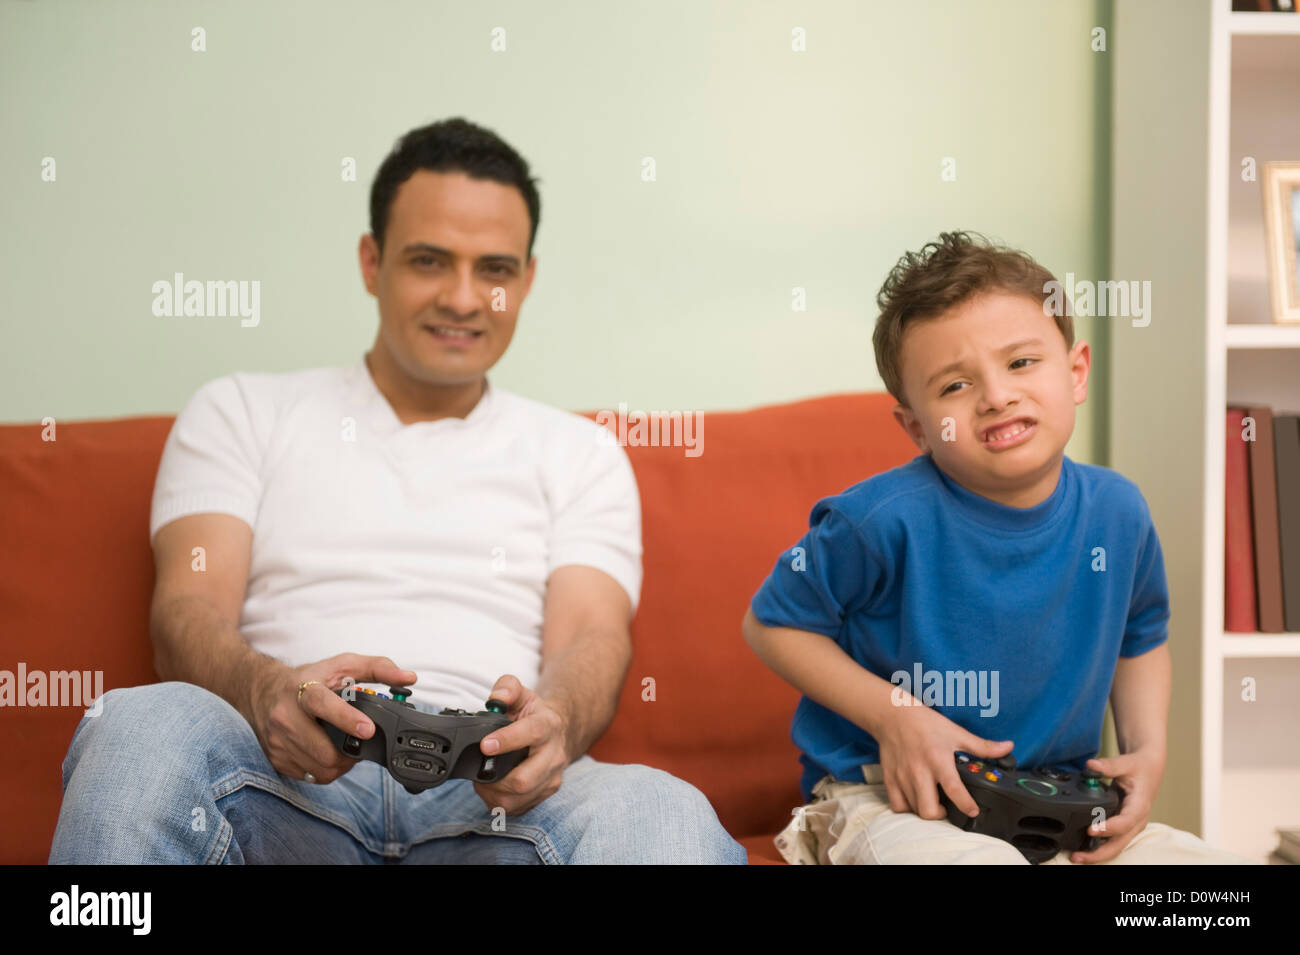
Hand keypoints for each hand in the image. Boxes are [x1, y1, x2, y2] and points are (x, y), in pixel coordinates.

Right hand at [247, 653, 416, 784]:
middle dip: (350, 751)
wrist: (264, 691)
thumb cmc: (309, 678)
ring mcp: (277, 741)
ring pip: (320, 768)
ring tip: (344, 745)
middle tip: (360, 739)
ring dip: (340, 763)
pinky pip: (311, 776)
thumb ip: (377, 668)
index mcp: (302, 690)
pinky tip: (327, 751)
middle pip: (324, 750)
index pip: (322, 706)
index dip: (346, 719)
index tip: (368, 729)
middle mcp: (285, 716)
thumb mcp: (342, 665)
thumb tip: (409, 678)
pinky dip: (325, 769)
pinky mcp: (275, 758)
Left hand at [472, 674, 569, 815]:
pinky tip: (494, 787)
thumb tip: (496, 698)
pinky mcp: (546, 794)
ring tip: (483, 778)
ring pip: (518, 798)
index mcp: (549, 725)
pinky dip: (499, 801)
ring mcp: (552, 778)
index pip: (532, 733)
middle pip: (525, 779)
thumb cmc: (533, 715)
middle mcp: (555, 755)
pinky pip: (518, 807)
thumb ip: (507, 688)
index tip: (485, 745)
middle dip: (495, 778)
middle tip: (479, 767)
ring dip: (493, 792)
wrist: (557, 733)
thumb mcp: (522, 694)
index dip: (507, 740)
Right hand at [875, 692, 1013, 821]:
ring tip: (934, 802)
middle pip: (929, 810)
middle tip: (948, 808)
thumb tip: (1007, 747)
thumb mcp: (956, 732)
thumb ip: (982, 746)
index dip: (966, 805)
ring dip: (926, 810)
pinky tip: (916, 799)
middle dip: (942, 816)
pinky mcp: (889, 778)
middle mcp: (919, 771)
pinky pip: (898, 805)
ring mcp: (902, 777)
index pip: (954, 789)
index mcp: (938, 759)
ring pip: (915, 810)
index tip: (973, 811)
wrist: (892, 714)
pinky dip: (908, 807)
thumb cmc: (925, 723)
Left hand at [1069, 749, 1163, 862]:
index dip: (1109, 828)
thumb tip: (1091, 765)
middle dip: (1099, 853)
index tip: (1091, 829)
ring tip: (1076, 857)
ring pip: (1116, 846)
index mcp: (1139, 806)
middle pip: (1119, 843)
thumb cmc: (1140, 767)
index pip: (1125, 822)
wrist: (1149, 768)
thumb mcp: (1126, 763)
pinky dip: (1098, 846)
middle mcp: (1137, 820)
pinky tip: (1082, 848)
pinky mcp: (1124, 826)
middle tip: (1077, 856)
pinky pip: (1112, 840)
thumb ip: (1109, 766)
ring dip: (1097, 854)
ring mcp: (1131, 825)